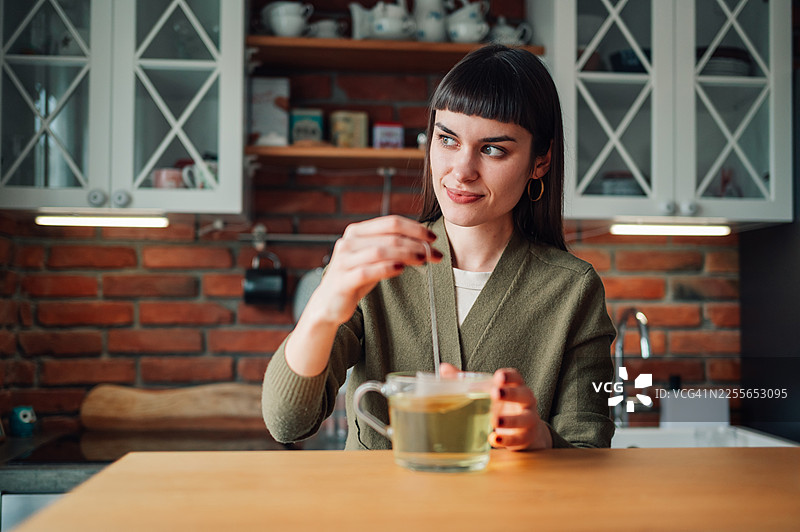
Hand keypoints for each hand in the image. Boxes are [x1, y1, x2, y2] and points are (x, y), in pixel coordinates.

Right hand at [306, 215, 441, 326]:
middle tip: (434, 253)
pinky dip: (386, 268)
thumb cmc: (356, 278)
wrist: (329, 303)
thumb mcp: (373, 258)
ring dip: (406, 254)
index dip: (415, 228)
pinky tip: (401, 269)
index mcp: (356, 231)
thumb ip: (391, 247)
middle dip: (416, 244)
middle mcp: (348, 242)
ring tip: (423, 260)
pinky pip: (367, 271)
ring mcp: (344, 260)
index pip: (391, 222)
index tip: (433, 238)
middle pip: (389, 236)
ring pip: (380, 251)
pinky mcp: (343, 280)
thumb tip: (424, 243)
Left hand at [438, 364, 551, 450]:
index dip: (508, 376)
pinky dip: (505, 439)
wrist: (524, 430)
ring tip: (494, 420)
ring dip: (510, 420)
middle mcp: (525, 401)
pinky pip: (517, 438)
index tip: (498, 376)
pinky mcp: (525, 437)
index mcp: (515, 386)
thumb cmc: (501, 405)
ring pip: (524, 418)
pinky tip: (493, 438)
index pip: (516, 377)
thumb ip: (465, 380)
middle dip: (510, 394)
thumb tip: (444, 369)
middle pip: (523, 395)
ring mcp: (528, 419)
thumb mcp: (486, 391)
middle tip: (495, 393)